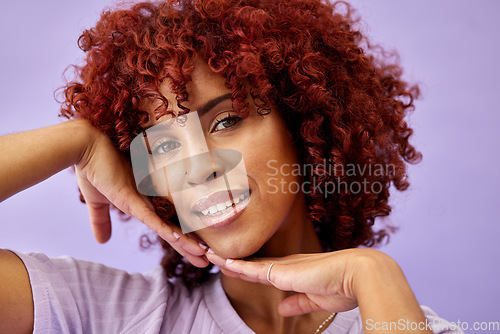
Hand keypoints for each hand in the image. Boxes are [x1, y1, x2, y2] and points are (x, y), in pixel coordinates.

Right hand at [75, 122, 208, 266]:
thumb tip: (102, 241)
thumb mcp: (97, 202)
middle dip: (190, 246)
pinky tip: (178, 240)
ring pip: (168, 224)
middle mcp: (148, 201)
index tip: (196, 255)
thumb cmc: (93, 168)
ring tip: (204, 254)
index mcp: (143, 204)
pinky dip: (164, 228)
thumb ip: (101, 221)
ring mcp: (142, 198)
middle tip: (209, 261)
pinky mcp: (131, 197)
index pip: (166, 227)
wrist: (84, 146)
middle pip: (173, 228)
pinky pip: (151, 216)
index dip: (181, 242)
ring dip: (185, 241)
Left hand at [206, 249, 359, 315]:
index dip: (248, 268)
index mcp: (295, 272)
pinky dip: (236, 266)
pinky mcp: (281, 272)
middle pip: (252, 264)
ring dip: (227, 260)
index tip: (233, 265)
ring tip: (208, 253)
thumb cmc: (344, 286)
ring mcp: (282, 267)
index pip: (265, 270)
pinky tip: (222, 262)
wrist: (358, 274)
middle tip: (213, 253)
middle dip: (232, 260)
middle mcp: (286, 266)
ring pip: (247, 264)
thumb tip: (282, 309)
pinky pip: (253, 269)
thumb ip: (298, 302)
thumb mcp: (316, 300)